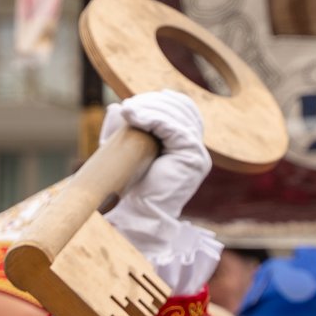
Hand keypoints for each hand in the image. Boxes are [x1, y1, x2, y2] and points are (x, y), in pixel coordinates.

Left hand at [100, 89, 211, 256]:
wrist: (136, 215)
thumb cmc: (129, 187)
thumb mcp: (125, 149)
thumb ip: (125, 128)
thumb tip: (117, 107)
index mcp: (184, 143)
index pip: (179, 107)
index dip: (157, 100)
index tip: (131, 105)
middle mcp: (195, 147)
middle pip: (180, 107)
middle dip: (152, 102)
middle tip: (127, 108)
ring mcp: (198, 153)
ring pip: (178, 116)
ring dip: (150, 108)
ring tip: (127, 111)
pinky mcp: (194, 158)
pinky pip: (176, 129)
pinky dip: (154, 119)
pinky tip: (135, 117)